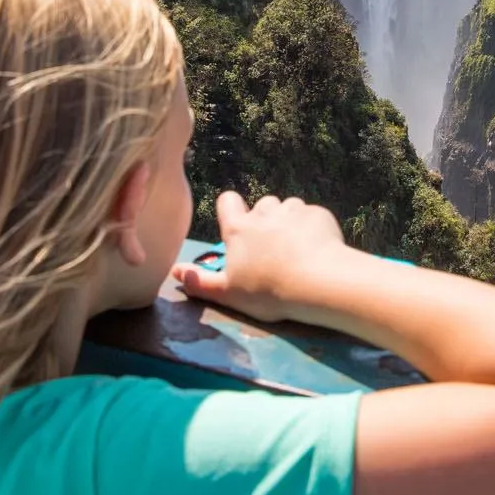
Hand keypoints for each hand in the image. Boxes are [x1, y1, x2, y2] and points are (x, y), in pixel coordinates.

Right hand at [170, 191, 352, 322]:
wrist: (318, 282)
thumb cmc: (268, 291)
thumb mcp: (229, 294)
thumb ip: (201, 282)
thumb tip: (174, 272)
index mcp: (239, 229)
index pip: (227, 201)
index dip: (231, 209)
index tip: (238, 226)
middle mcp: (264, 213)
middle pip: (262, 205)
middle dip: (266, 220)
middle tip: (272, 249)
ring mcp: (293, 210)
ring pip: (289, 208)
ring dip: (290, 222)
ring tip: (297, 250)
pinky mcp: (319, 214)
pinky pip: (312, 215)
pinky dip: (313, 228)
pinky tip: (318, 249)